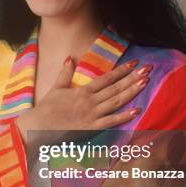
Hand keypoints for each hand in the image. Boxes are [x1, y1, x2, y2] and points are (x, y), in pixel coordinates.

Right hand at [16, 58, 151, 142]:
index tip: (134, 63)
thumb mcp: (56, 88)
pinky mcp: (91, 128)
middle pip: (115, 87)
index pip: (106, 78)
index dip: (122, 70)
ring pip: (116, 101)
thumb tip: (69, 58)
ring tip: (145, 83)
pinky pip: (111, 121)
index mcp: (82, 91)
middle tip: (147, 69)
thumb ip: (65, 73)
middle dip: (132, 78)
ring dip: (131, 92)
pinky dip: (124, 116)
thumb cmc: (47, 109)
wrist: (38, 127)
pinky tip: (137, 110)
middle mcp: (90, 100)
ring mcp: (92, 114)